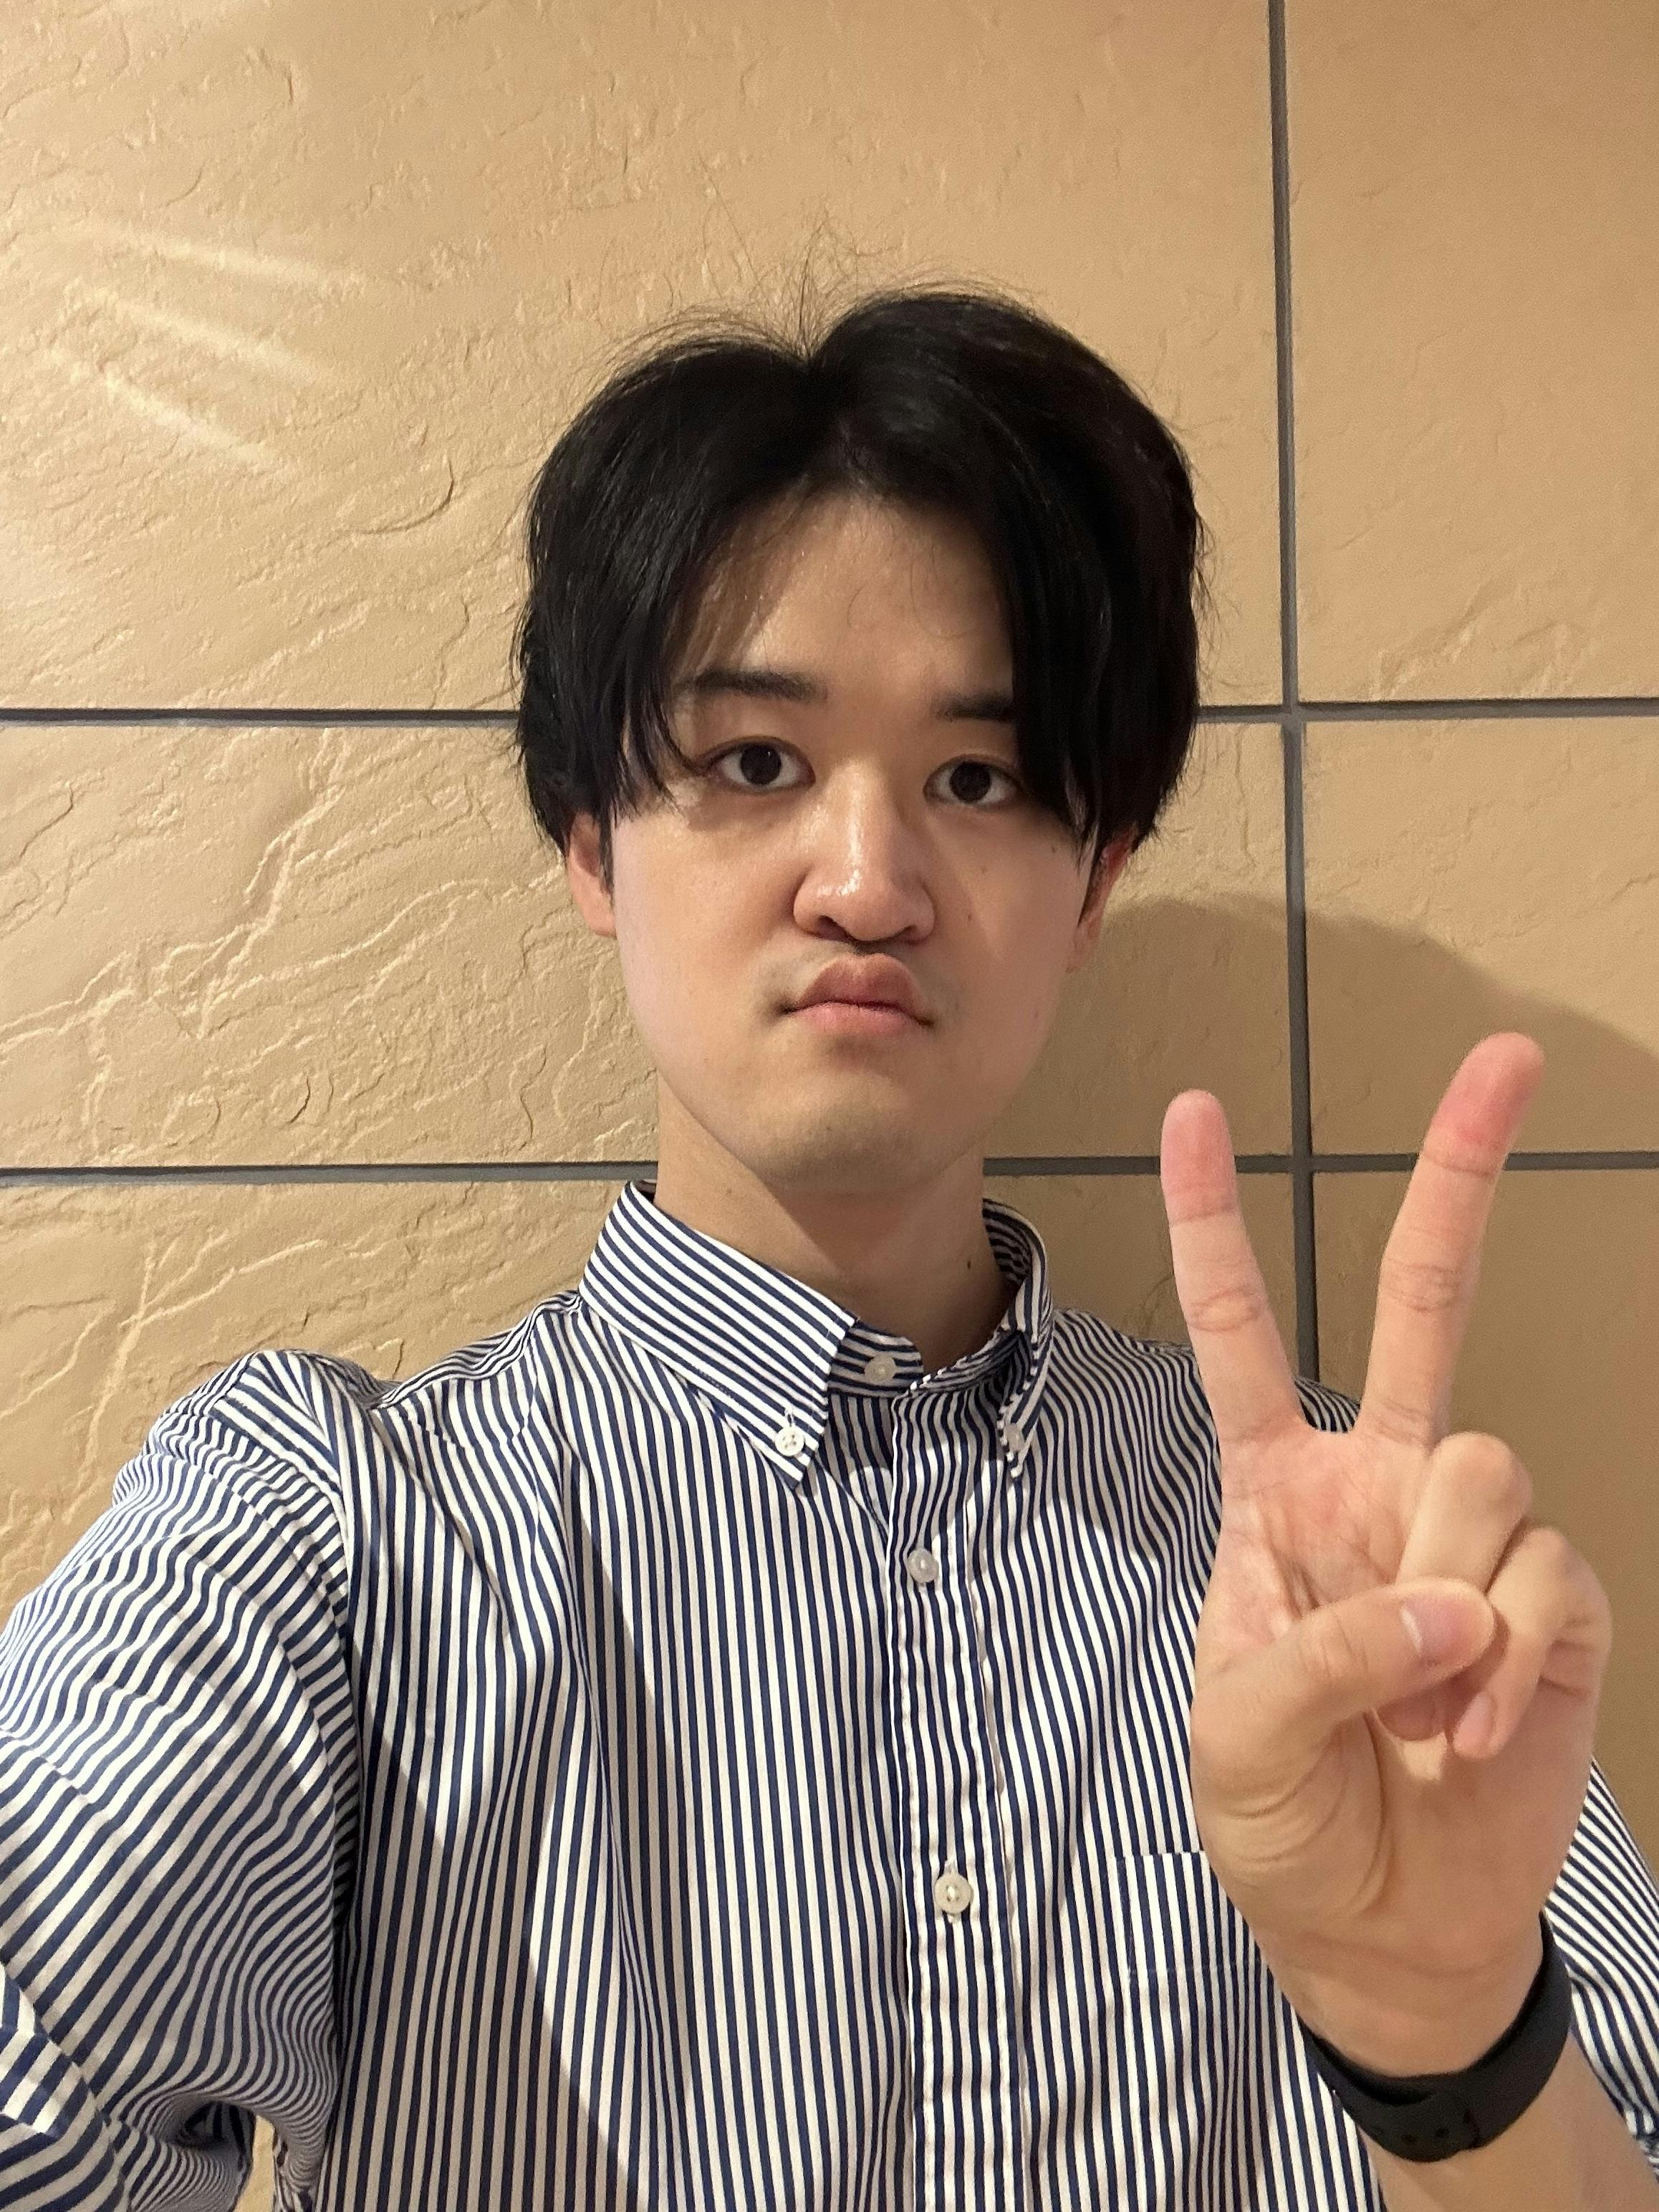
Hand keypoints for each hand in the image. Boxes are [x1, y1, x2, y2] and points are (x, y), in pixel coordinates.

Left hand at [1158, 1032, 1611, 2073]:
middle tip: (1508, 1052)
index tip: (1193, 1110)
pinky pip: (1542, 1580)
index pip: (1239, 1330)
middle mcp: (1383, 1481)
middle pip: (1424, 1302)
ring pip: (1483, 1460)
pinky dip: (1503, 1666)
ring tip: (1416, 1704)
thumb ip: (1319, 1649)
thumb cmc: (1284, 1817)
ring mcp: (1474, 1536)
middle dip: (1458, 1174)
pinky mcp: (1553, 1607)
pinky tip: (1467, 1736)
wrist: (1383, 1928)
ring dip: (1446, 1591)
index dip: (1212, 1222)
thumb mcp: (1240, 1734)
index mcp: (1279, 1485)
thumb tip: (1446, 1601)